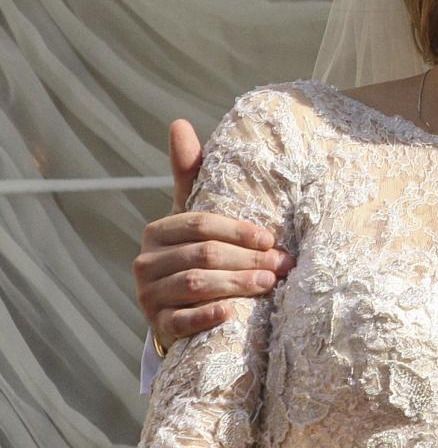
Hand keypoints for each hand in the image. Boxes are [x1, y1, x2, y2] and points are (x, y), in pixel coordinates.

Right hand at [131, 120, 292, 349]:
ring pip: (195, 284)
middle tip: (281, 265)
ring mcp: (148, 295)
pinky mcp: (158, 325)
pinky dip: (208, 315)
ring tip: (270, 283)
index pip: (200, 224)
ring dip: (237, 283)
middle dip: (247, 258)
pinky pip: (182, 320)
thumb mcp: (193, 216)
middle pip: (203, 255)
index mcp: (158, 231)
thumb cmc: (194, 252)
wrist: (178, 307)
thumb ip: (191, 174)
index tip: (271, 238)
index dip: (238, 230)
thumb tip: (178, 122)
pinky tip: (232, 312)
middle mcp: (146, 262)